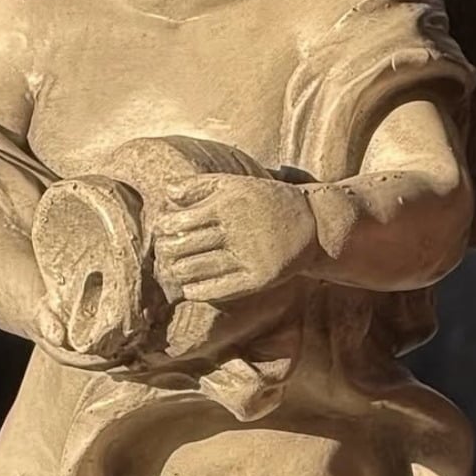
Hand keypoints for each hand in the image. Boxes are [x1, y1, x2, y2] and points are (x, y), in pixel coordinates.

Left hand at [152, 176, 319, 303]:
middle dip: (165, 252)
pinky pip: (216, 290)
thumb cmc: (267, 202)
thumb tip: (166, 193)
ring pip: (194, 269)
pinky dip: (196, 291)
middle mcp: (236, 230)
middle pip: (181, 247)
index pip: (177, 221)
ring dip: (177, 272)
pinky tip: (190, 288)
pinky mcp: (258, 278)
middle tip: (163, 254)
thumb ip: (200, 185)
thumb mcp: (237, 184)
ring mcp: (247, 256)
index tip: (162, 231)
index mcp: (227, 205)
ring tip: (175, 270)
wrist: (313, 224)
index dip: (162, 228)